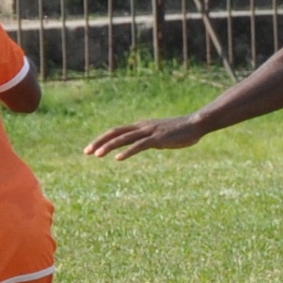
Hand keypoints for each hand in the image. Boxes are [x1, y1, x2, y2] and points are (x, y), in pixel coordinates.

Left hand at [84, 115, 207, 159]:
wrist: (196, 124)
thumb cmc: (179, 131)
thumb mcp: (159, 135)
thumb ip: (147, 139)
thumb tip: (138, 147)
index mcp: (141, 126)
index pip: (116, 131)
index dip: (102, 139)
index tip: (90, 149)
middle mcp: (142, 127)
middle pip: (115, 133)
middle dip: (99, 142)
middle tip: (86, 152)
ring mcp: (150, 132)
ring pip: (124, 138)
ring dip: (109, 146)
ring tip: (97, 155)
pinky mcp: (158, 139)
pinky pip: (140, 145)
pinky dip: (128, 152)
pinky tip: (118, 158)